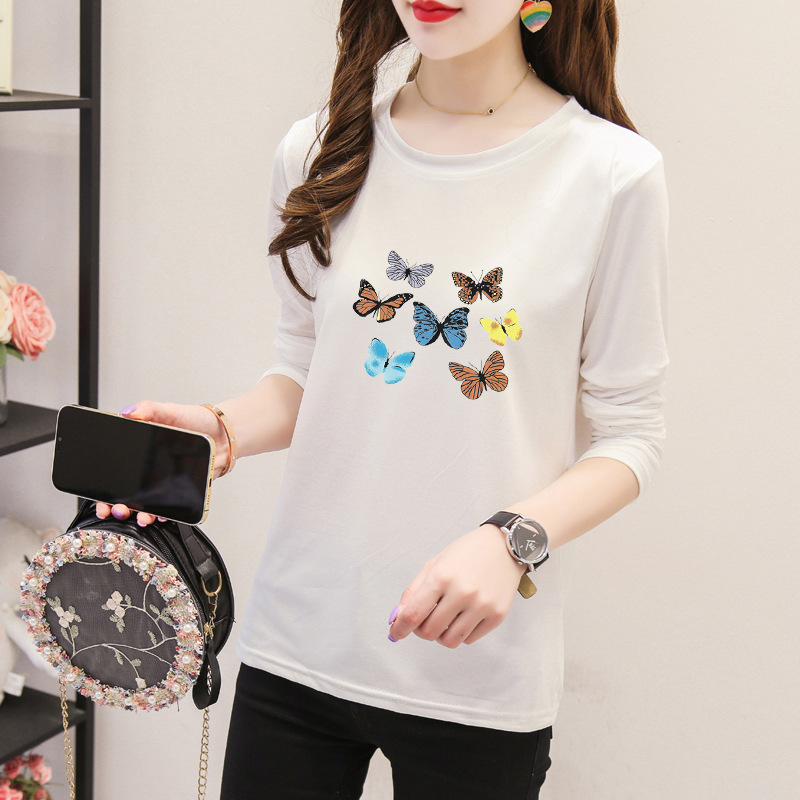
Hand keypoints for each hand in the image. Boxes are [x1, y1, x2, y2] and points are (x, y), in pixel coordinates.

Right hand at [95, 400, 228, 525]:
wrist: (224, 432)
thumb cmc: (197, 420)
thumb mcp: (171, 410)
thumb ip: (150, 409)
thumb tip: (129, 412)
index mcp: (141, 451)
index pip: (115, 473)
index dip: (104, 488)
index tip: (99, 498)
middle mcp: (150, 469)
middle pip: (126, 494)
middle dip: (116, 507)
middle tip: (114, 510)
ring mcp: (166, 481)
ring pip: (147, 504)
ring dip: (139, 514)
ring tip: (139, 517)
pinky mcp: (183, 490)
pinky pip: (171, 507)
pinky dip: (164, 515)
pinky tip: (160, 516)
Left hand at [388, 525, 525, 648]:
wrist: (505, 546)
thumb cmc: (468, 552)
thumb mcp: (435, 564)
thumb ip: (414, 591)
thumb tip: (397, 617)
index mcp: (442, 576)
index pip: (413, 615)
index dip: (400, 628)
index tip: (396, 632)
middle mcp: (462, 592)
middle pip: (430, 632)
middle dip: (421, 630)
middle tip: (424, 620)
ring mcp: (482, 606)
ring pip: (450, 641)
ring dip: (441, 635)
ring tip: (445, 619)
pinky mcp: (497, 615)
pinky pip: (469, 640)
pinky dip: (461, 633)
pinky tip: (463, 616)